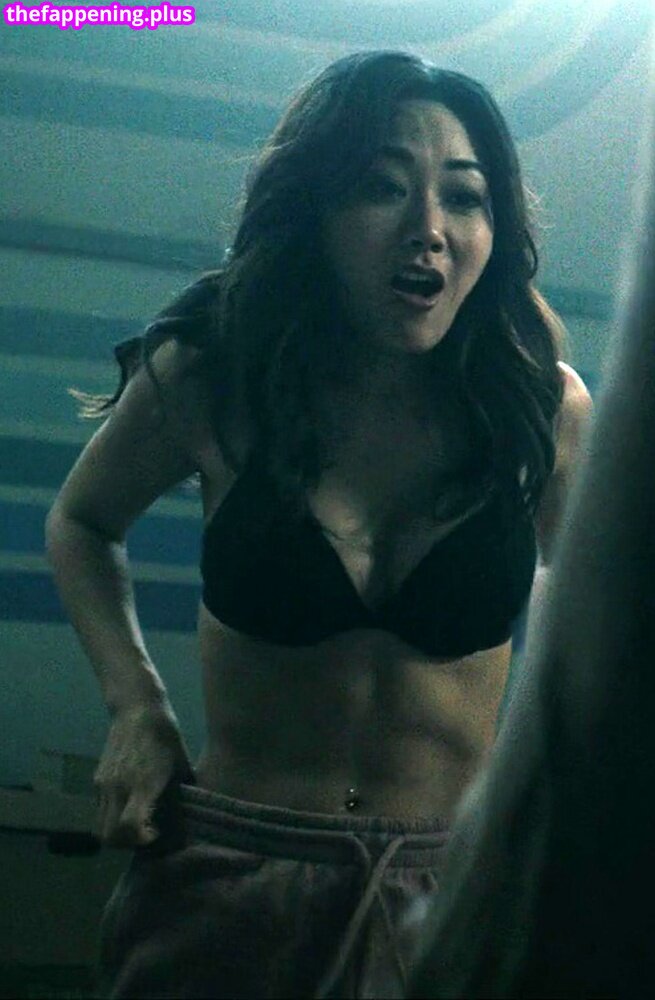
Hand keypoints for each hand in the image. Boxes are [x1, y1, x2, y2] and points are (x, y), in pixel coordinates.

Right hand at [93, 701, 192, 847]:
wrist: (138, 708)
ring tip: (136, 825)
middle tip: (145, 836)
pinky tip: (128, 807)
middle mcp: (118, 787)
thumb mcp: (181, 765)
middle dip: (126, 844)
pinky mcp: (98, 778)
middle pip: (109, 835)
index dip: (141, 839)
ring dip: (116, 833)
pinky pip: (99, 810)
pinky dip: (111, 817)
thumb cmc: (166, 737)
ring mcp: (104, 783)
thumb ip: (182, 793)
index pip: (130, 826)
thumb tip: (194, 815)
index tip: (156, 835)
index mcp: (142, 784)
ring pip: (100, 825)